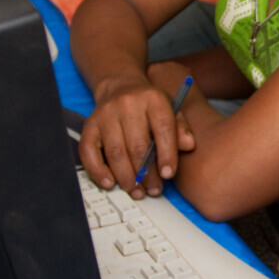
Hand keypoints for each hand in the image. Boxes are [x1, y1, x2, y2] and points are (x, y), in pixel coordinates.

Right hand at [79, 69, 195, 198]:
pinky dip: (98, 171)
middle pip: (137, 145)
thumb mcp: (170, 110)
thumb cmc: (150, 107)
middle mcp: (127, 104)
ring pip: (115, 152)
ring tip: (137, 191)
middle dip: (147, 174)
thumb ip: (180, 128)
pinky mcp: (89, 125)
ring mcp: (105, 114)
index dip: (167, 154)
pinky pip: (89, 152)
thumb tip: (189, 145)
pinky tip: (110, 183)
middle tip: (154, 190)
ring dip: (126, 177)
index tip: (168, 175)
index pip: (163, 128)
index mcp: (153, 98)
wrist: (120, 87)